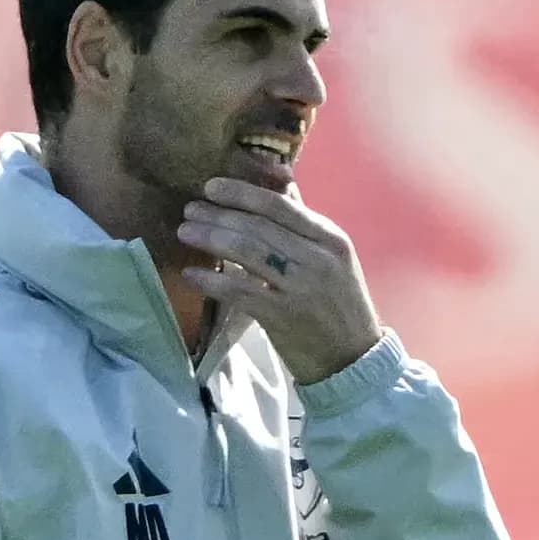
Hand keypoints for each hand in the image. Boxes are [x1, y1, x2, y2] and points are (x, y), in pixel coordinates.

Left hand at [176, 177, 384, 385]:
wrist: (353, 358)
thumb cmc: (337, 303)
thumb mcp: (332, 257)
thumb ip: (303, 221)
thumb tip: (280, 180)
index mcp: (331, 238)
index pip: (281, 206)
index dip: (243, 193)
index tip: (211, 187)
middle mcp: (318, 259)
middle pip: (260, 227)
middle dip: (220, 215)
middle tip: (190, 210)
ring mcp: (300, 288)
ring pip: (248, 253)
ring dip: (211, 239)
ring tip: (186, 233)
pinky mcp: (283, 317)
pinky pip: (240, 291)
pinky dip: (212, 281)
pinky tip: (190, 275)